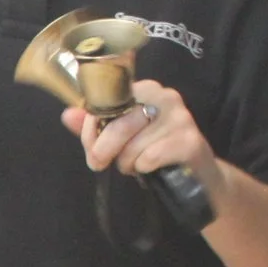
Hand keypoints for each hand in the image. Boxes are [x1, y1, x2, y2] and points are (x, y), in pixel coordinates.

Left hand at [68, 79, 218, 186]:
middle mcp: (166, 97)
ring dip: (127, 163)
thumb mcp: (123, 138)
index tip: (90, 147)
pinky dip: (144, 168)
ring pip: (132, 145)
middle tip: (101, 164)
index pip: (107, 102)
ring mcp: (181, 118)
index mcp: (147, 89)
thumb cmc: (157, 152)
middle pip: (118, 124)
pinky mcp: (190, 141)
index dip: (92, 128)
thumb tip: (67, 114)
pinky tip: (152, 168)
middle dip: (104, 150)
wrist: (200, 177)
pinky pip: (149, 157)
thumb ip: (95, 126)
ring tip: (136, 165)